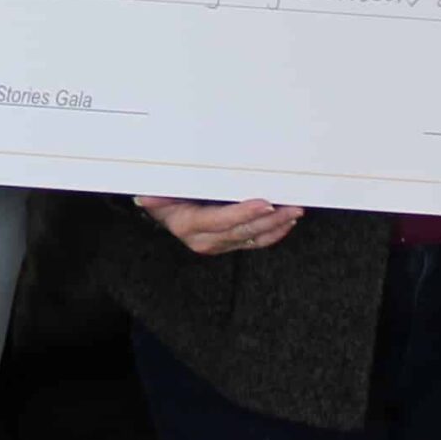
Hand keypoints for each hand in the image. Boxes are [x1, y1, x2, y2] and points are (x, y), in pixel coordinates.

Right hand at [134, 196, 301, 255]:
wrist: (161, 217)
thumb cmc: (163, 200)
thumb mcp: (157, 195)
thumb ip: (156, 196)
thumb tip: (145, 198)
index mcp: (189, 226)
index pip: (221, 220)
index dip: (244, 214)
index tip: (265, 204)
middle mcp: (205, 240)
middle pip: (243, 231)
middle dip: (270, 220)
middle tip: (291, 207)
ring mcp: (219, 245)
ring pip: (253, 238)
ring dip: (277, 226)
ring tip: (295, 212)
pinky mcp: (229, 245)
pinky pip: (255, 242)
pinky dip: (273, 233)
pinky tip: (286, 223)